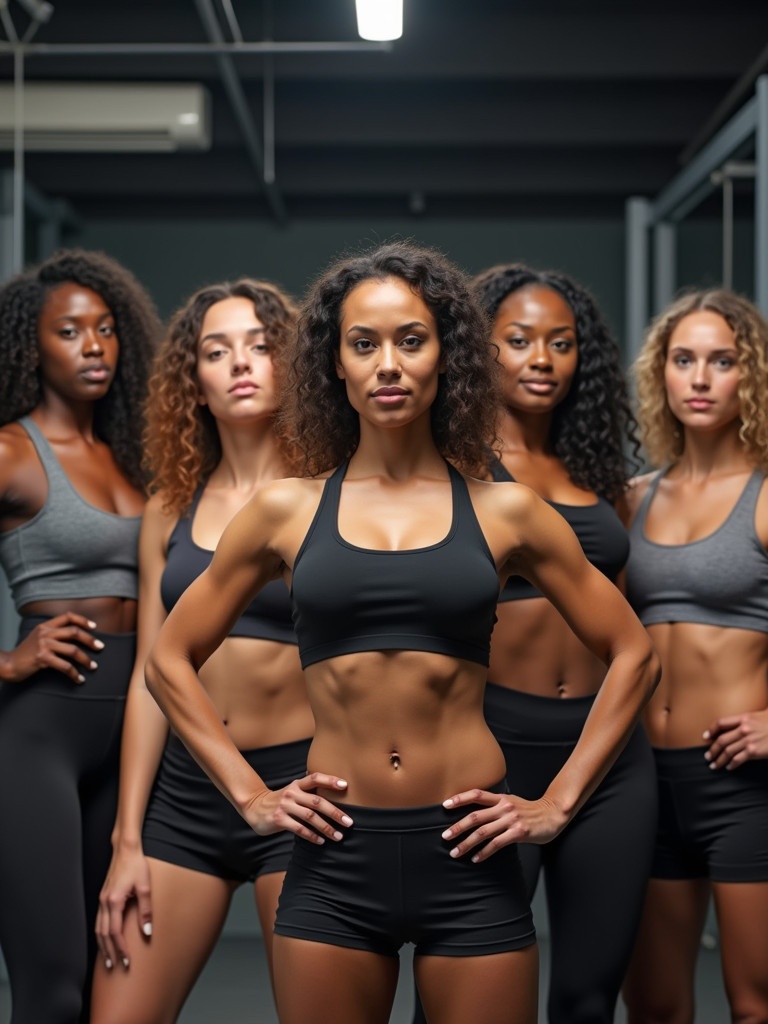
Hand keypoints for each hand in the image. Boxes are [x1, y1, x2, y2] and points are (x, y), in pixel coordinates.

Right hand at [0, 612, 102, 684]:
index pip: (68, 616)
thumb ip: (53, 634)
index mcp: (45, 626)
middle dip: (90, 640)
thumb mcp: (38, 638)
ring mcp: (44, 645)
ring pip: (73, 650)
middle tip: (100, 648)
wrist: (9, 665)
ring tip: (93, 667)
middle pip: (74, 632)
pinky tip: (79, 679)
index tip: (94, 627)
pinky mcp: (42, 658)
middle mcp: (45, 632)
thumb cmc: (26, 654)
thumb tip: (77, 637)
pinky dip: (74, 674)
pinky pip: (65, 666)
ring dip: (86, 660)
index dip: (83, 620)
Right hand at [95, 843, 152, 970]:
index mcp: (114, 901)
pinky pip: (99, 921)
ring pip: (98, 929)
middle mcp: (104, 902)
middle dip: (109, 952)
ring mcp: (102, 900)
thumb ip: (146, 910)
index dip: (121, 948)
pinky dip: (100, 935)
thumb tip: (147, 932)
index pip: (116, 932)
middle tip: (115, 967)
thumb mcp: (145, 887)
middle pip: (103, 934)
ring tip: (108, 960)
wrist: (125, 850)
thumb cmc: (136, 866)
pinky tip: (105, 941)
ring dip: (102, 946)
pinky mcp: (103, 898)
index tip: (127, 960)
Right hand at [244, 773, 352, 844]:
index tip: (346, 786)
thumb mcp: (292, 792)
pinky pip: (299, 829)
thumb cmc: (280, 801)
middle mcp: (292, 793)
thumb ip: (308, 793)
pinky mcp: (279, 819)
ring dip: (326, 828)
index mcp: (297, 784)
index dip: (330, 780)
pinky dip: (312, 836)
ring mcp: (285, 806)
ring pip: (310, 817)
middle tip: (349, 822)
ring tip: (338, 836)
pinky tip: (321, 841)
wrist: (254, 807)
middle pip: (317, 801)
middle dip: (335, 812)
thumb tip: (334, 800)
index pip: (315, 778)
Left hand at [440, 788, 568, 862]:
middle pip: (475, 816)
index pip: (476, 794)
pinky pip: (496, 844)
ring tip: (456, 852)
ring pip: (483, 832)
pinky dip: (484, 852)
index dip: (460, 799)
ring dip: (467, 843)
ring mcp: (511, 820)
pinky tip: (476, 859)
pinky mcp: (518, 833)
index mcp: (501, 798)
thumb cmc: (530, 811)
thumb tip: (475, 814)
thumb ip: (495, 806)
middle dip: (458, 827)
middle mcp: (504, 807)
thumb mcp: (511, 802)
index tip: (444, 805)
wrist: (552, 815)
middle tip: (445, 836)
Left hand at [704, 709, 767, 768]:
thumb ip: (745, 720)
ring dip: (718, 760)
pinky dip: (731, 764)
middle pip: (721, 740)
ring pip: (727, 751)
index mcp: (743, 718)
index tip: (705, 737)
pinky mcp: (754, 751)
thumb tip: (735, 725)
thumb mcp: (758, 716)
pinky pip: (738, 759)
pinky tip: (728, 767)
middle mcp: (743, 729)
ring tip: (714, 765)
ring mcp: (748, 740)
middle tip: (707, 757)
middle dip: (712, 750)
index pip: (721, 722)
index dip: (711, 730)